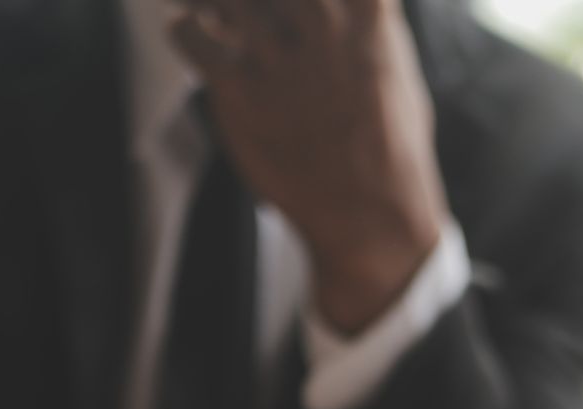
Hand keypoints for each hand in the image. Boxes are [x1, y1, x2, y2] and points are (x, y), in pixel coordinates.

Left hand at [171, 0, 447, 332]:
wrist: (370, 213)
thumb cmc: (388, 145)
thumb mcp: (395, 65)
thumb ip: (365, 20)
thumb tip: (346, 5)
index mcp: (370, 10)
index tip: (285, 6)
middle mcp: (326, 24)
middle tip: (250, 11)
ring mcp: (283, 59)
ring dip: (217, 4)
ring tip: (220, 19)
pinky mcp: (242, 93)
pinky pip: (191, 34)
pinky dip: (187, 30)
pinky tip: (199, 42)